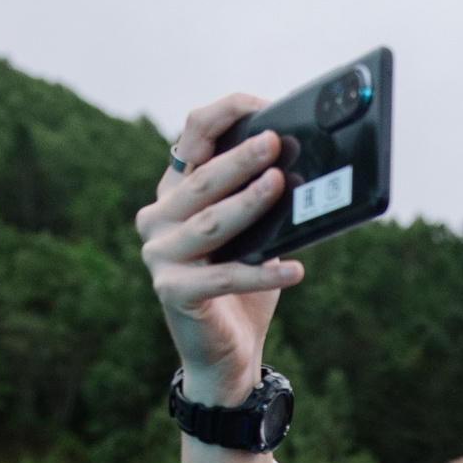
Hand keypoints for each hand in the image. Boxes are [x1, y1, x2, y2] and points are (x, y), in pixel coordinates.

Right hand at [136, 97, 307, 404]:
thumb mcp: (253, 236)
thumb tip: (305, 169)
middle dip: (240, 158)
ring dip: (248, 203)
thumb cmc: (243, 289)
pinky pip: (224, 277)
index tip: (262, 107)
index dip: (223, 117)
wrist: (227, 355)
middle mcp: (157, 219)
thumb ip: (262, 202)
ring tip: (279, 184)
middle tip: (274, 141)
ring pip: (211, 223)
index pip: (190, 139)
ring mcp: (159, 256)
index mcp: (174, 194)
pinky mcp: (172, 291)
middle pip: (202, 181)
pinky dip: (263, 274)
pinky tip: (295, 268)